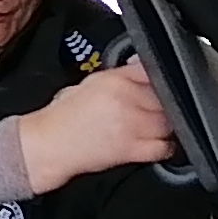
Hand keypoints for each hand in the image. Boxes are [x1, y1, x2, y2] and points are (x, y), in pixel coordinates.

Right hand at [18, 61, 171, 186]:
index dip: (159, 80)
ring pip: (167, 123)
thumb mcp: (90, 83)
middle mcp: (124, 99)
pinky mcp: (130, 149)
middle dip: (164, 105)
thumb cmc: (64, 117)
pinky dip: (164, 147)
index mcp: (114, 80)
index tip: (160, 87)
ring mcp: (130, 125)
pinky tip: (156, 144)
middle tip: (155, 111)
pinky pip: (162, 147)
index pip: (152, 72)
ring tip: (155, 128)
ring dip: (166, 126)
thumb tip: (141, 69)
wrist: (50, 144)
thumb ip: (120, 74)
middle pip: (165, 98)